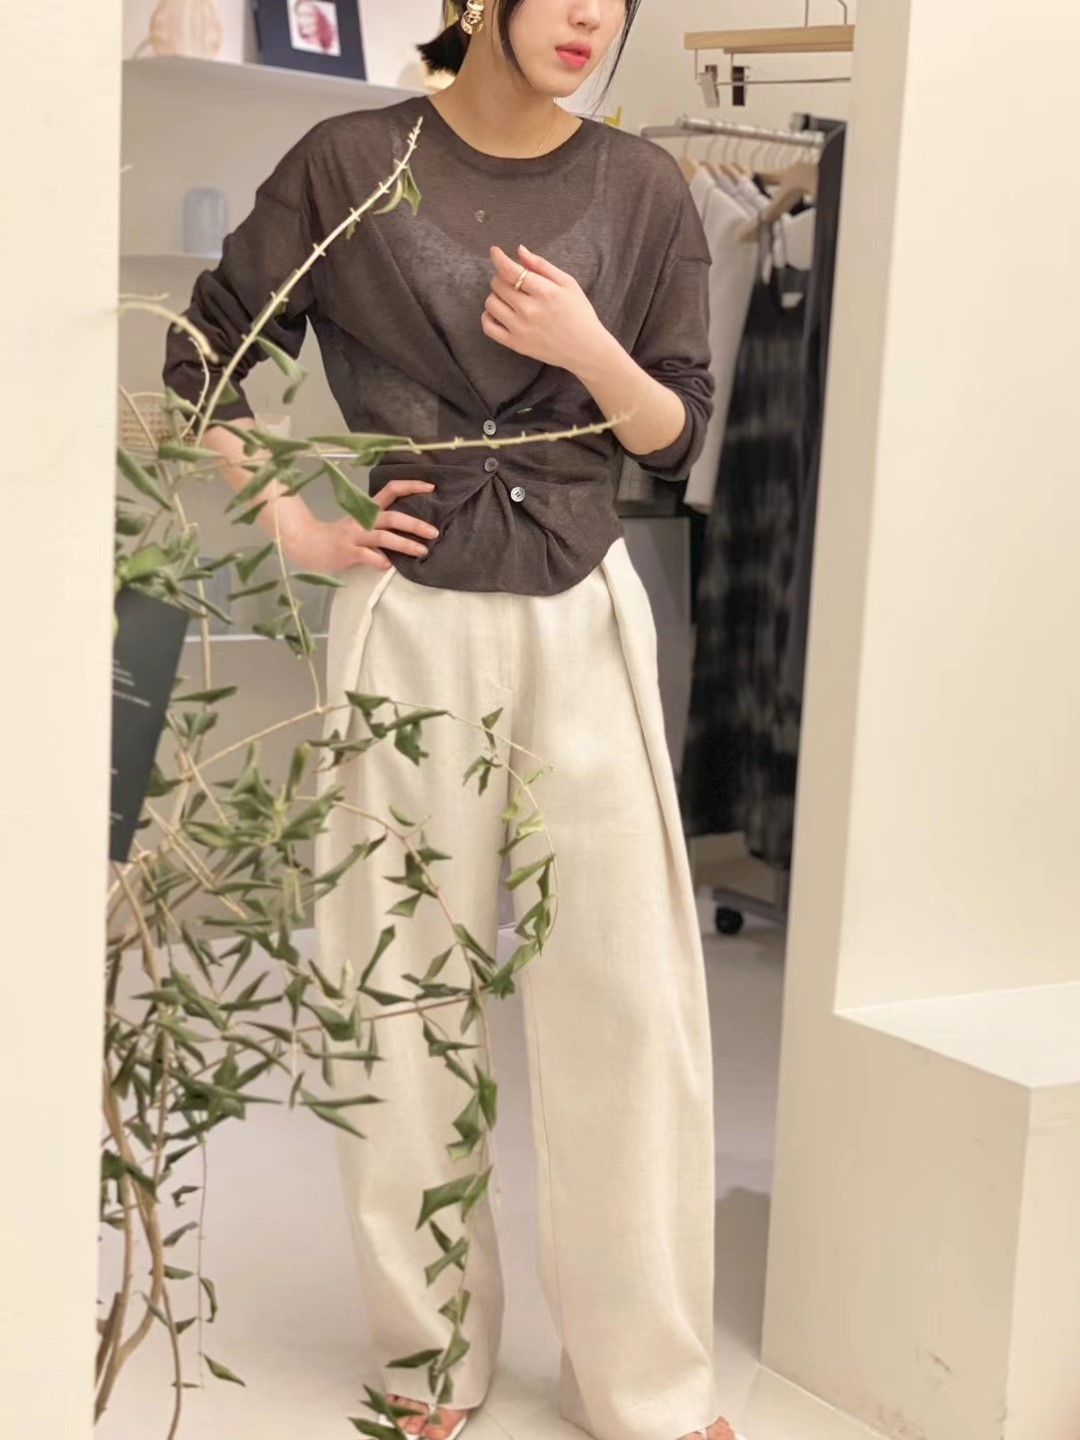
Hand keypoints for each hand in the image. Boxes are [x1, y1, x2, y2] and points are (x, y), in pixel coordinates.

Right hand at [280, 479, 437, 572]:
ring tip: (422, 551)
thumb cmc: (337, 536)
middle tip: (434, 532)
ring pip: (384, 537)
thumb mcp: (359, 524)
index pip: (391, 490)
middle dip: (415, 524)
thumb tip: (406, 531)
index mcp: (366, 509)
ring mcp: (355, 536)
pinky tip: (388, 566)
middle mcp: (363, 520)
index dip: (411, 486)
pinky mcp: (348, 552)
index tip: (431, 487)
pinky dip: (381, 562)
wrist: (306, 543)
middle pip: (392, 517)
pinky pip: (369, 557)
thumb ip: (379, 525)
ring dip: (405, 544)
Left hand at [482, 244, 612, 377]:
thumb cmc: (579, 313)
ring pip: (491, 303)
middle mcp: (529, 310)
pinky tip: (499, 313)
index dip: (499, 258)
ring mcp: (520, 329)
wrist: (586, 349)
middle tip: (514, 282)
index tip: (495, 251)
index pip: (510, 270)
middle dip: (503, 278)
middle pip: (498, 284)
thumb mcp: (568, 283)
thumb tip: (519, 250)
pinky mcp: (516, 345)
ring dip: (496, 296)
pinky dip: (488, 316)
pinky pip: (488, 327)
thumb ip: (542, 265)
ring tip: (510, 298)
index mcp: (545, 292)